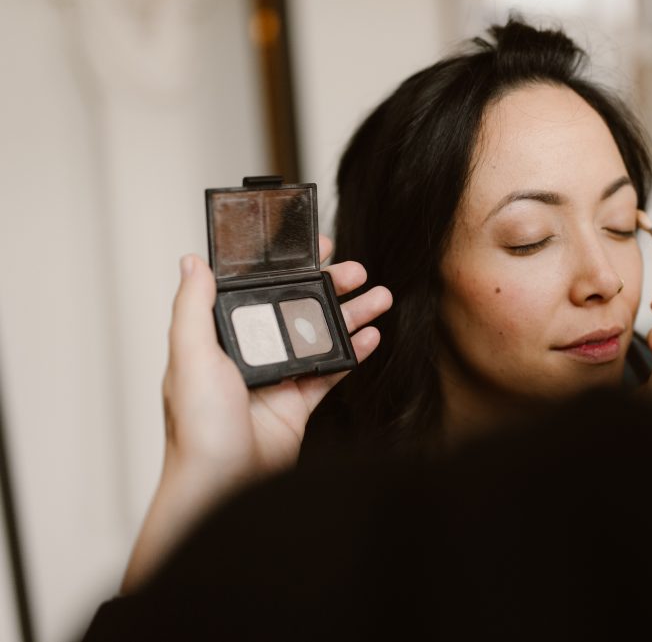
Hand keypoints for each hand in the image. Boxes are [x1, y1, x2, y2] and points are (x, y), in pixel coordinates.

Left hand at [123, 236, 391, 590]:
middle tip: (359, 271)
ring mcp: (278, 378)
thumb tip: (190, 261)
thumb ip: (193, 306)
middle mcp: (251, 353)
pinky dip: (354, 353)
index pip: (259, 289)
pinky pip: (331, 371)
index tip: (317, 248)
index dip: (289, 267)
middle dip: (330, 287)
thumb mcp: (190, 357)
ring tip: (380, 298)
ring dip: (351, 315)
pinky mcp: (299, 403)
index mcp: (222, 336)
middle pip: (297, 309)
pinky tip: (372, 337)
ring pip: (321, 336)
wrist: (222, 485)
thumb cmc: (197, 428)